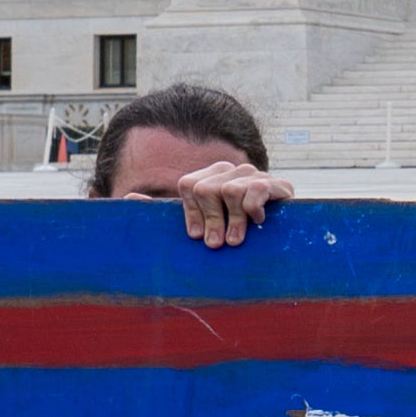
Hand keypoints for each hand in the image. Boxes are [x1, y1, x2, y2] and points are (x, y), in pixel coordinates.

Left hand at [169, 156, 291, 245]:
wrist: (284, 237)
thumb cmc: (237, 232)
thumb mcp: (203, 222)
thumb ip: (168, 211)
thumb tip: (131, 196)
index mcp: (212, 176)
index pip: (189, 185)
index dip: (191, 213)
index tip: (196, 237)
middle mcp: (232, 171)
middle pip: (206, 189)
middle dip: (211, 221)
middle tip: (217, 245)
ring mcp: (255, 176)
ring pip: (230, 191)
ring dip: (233, 221)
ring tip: (237, 240)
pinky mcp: (277, 184)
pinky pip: (256, 191)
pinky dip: (254, 210)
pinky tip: (259, 222)